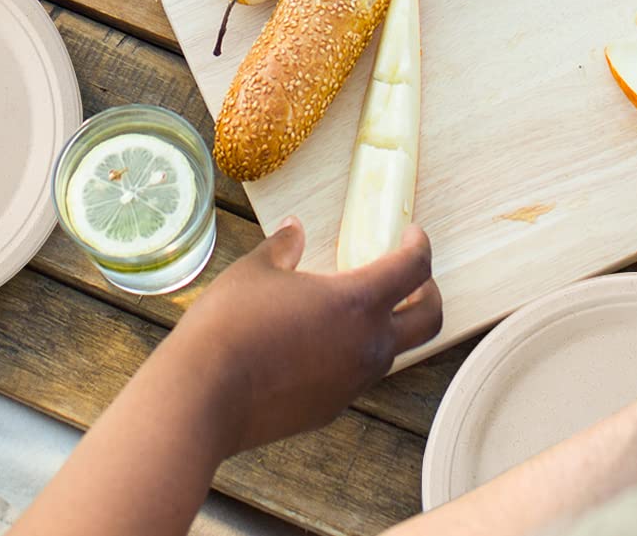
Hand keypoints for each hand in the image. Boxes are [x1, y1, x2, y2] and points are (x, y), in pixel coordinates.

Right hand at [170, 219, 440, 456]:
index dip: (420, 246)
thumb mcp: (256, 270)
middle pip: (429, 320)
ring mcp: (353, 382)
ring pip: (395, 350)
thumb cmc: (231, 323)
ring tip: (358, 304)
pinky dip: (356, 352)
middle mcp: (368, 346)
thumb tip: (294, 229)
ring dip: (391, 325)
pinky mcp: (332, 407)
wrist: (205, 395)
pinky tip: (322, 340)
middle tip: (411, 275)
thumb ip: (284, 247)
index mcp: (356, 302)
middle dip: (430, 292)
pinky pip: (359, 374)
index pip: (413, 269)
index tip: (411, 234)